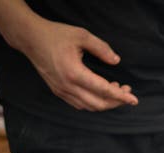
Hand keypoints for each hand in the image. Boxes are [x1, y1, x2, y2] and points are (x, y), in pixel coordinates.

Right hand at [20, 19, 137, 110]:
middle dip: (116, 101)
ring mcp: (61, 91)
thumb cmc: (55, 35)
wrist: (30, 38)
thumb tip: (116, 61)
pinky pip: (79, 104)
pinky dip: (94, 102)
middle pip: (98, 104)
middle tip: (127, 91)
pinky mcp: (58, 91)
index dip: (121, 96)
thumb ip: (101, 48)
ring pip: (89, 106)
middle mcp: (67, 86)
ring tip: (116, 89)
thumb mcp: (81, 35)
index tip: (134, 99)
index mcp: (74, 73)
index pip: (103, 90)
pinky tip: (101, 92)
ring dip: (105, 102)